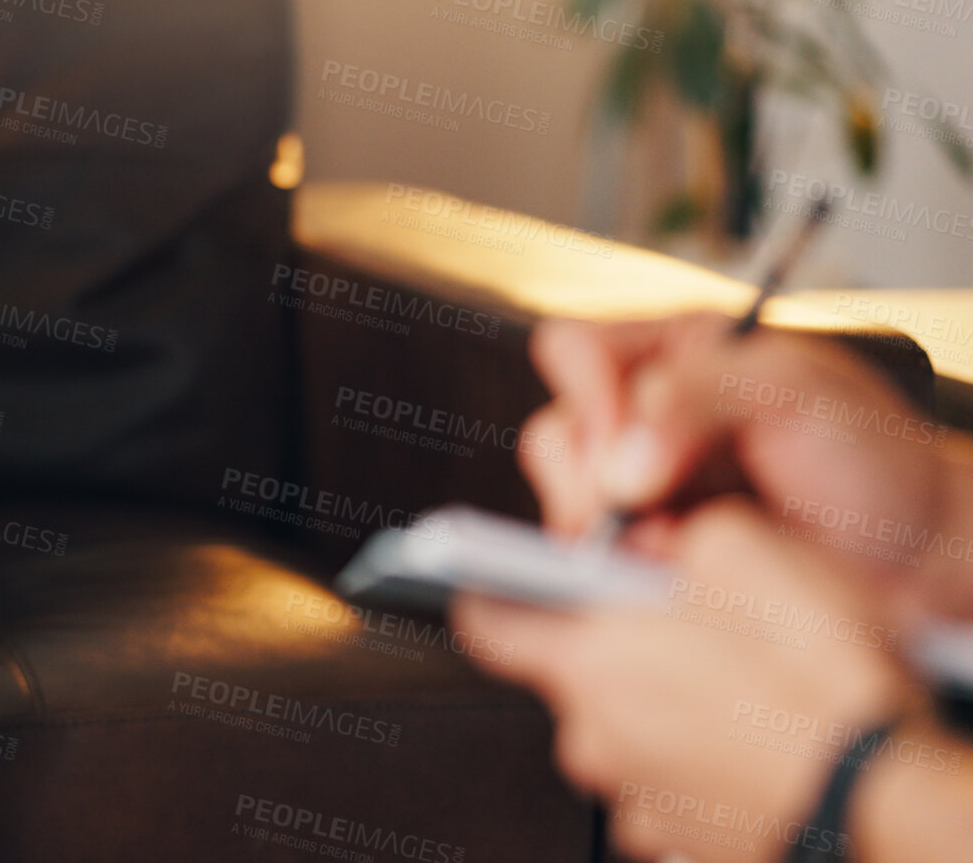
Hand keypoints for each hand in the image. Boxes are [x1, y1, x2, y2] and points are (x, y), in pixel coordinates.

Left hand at [453, 500, 912, 862]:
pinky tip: (753, 730)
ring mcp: (632, 795)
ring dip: (664, 699)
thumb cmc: (819, 687)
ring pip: (626, 726)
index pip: (486, 623)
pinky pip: (668, 777)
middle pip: (573, 673)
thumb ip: (680, 536)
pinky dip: (697, 752)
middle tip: (683, 620)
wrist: (884, 798)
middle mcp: (592, 737)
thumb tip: (664, 542)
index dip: (493, 590)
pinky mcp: (677, 835)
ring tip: (739, 680)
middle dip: (617, 643)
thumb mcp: (752, 554)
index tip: (504, 575)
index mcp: (587, 663)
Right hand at [521, 313, 969, 617]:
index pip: (575, 352)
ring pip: (566, 504)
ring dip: (608, 532)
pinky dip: (624, 572)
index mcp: (675, 356)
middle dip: (590, 478)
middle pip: (557, 433)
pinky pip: (596, 564)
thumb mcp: (791, 389)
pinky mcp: (650, 556)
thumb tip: (618, 467)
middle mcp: (647, 420)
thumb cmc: (875, 458)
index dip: (587, 396)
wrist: (918, 557)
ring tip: (673, 545)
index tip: (626, 445)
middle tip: (644, 509)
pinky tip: (674, 572)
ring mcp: (644, 494)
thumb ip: (695, 399)